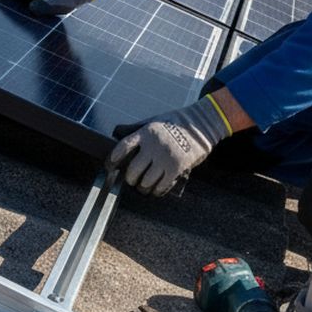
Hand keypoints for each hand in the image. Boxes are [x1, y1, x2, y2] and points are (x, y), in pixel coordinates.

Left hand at [106, 95, 231, 196]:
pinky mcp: (176, 168)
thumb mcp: (153, 121)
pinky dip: (157, 190)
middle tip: (132, 180)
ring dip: (143, 187)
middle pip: (133, 170)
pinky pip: (161, 186)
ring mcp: (165, 158)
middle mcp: (153, 146)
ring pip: (145, 182)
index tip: (110, 166)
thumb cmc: (175, 122)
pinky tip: (156, 189)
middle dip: (130, 178)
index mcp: (145, 132)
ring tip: (144, 186)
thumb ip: (135, 128)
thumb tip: (116, 131)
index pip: (123, 147)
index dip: (113, 159)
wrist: (201, 125)